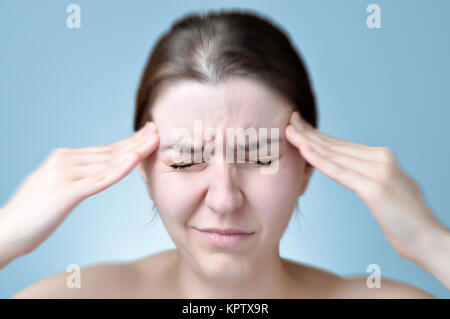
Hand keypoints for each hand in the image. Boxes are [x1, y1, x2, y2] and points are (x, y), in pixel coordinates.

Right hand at [0, 122, 158, 262]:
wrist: (5, 231)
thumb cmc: (33, 213)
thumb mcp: (58, 187)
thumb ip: (78, 177)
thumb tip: (97, 174)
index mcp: (64, 157)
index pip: (105, 149)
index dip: (129, 142)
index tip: (148, 134)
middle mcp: (65, 160)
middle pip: (110, 151)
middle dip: (137, 142)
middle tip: (158, 130)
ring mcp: (65, 174)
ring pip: (108, 162)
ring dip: (135, 151)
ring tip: (155, 141)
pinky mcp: (66, 192)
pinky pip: (99, 180)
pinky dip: (120, 169)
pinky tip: (135, 160)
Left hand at [284, 111, 443, 260]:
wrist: (427, 238)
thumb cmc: (404, 218)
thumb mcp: (386, 187)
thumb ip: (368, 175)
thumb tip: (351, 170)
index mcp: (381, 157)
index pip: (341, 144)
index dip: (318, 134)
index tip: (299, 126)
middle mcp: (380, 158)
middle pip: (335, 145)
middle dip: (309, 132)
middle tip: (289, 120)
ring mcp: (378, 171)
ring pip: (334, 154)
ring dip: (308, 142)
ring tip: (288, 131)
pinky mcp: (374, 187)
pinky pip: (339, 172)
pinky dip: (319, 160)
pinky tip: (304, 150)